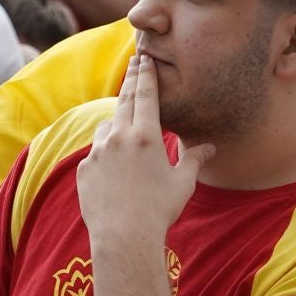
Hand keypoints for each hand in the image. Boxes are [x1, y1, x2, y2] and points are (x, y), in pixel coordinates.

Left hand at [77, 54, 214, 255]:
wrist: (124, 237)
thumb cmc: (159, 210)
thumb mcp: (182, 183)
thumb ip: (194, 160)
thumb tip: (210, 148)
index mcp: (146, 135)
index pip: (146, 95)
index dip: (146, 74)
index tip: (144, 59)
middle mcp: (119, 137)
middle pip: (124, 100)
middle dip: (129, 80)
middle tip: (133, 64)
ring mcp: (98, 152)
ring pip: (106, 126)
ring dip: (115, 121)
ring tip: (123, 126)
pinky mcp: (84, 168)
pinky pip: (95, 152)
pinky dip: (104, 152)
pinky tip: (112, 166)